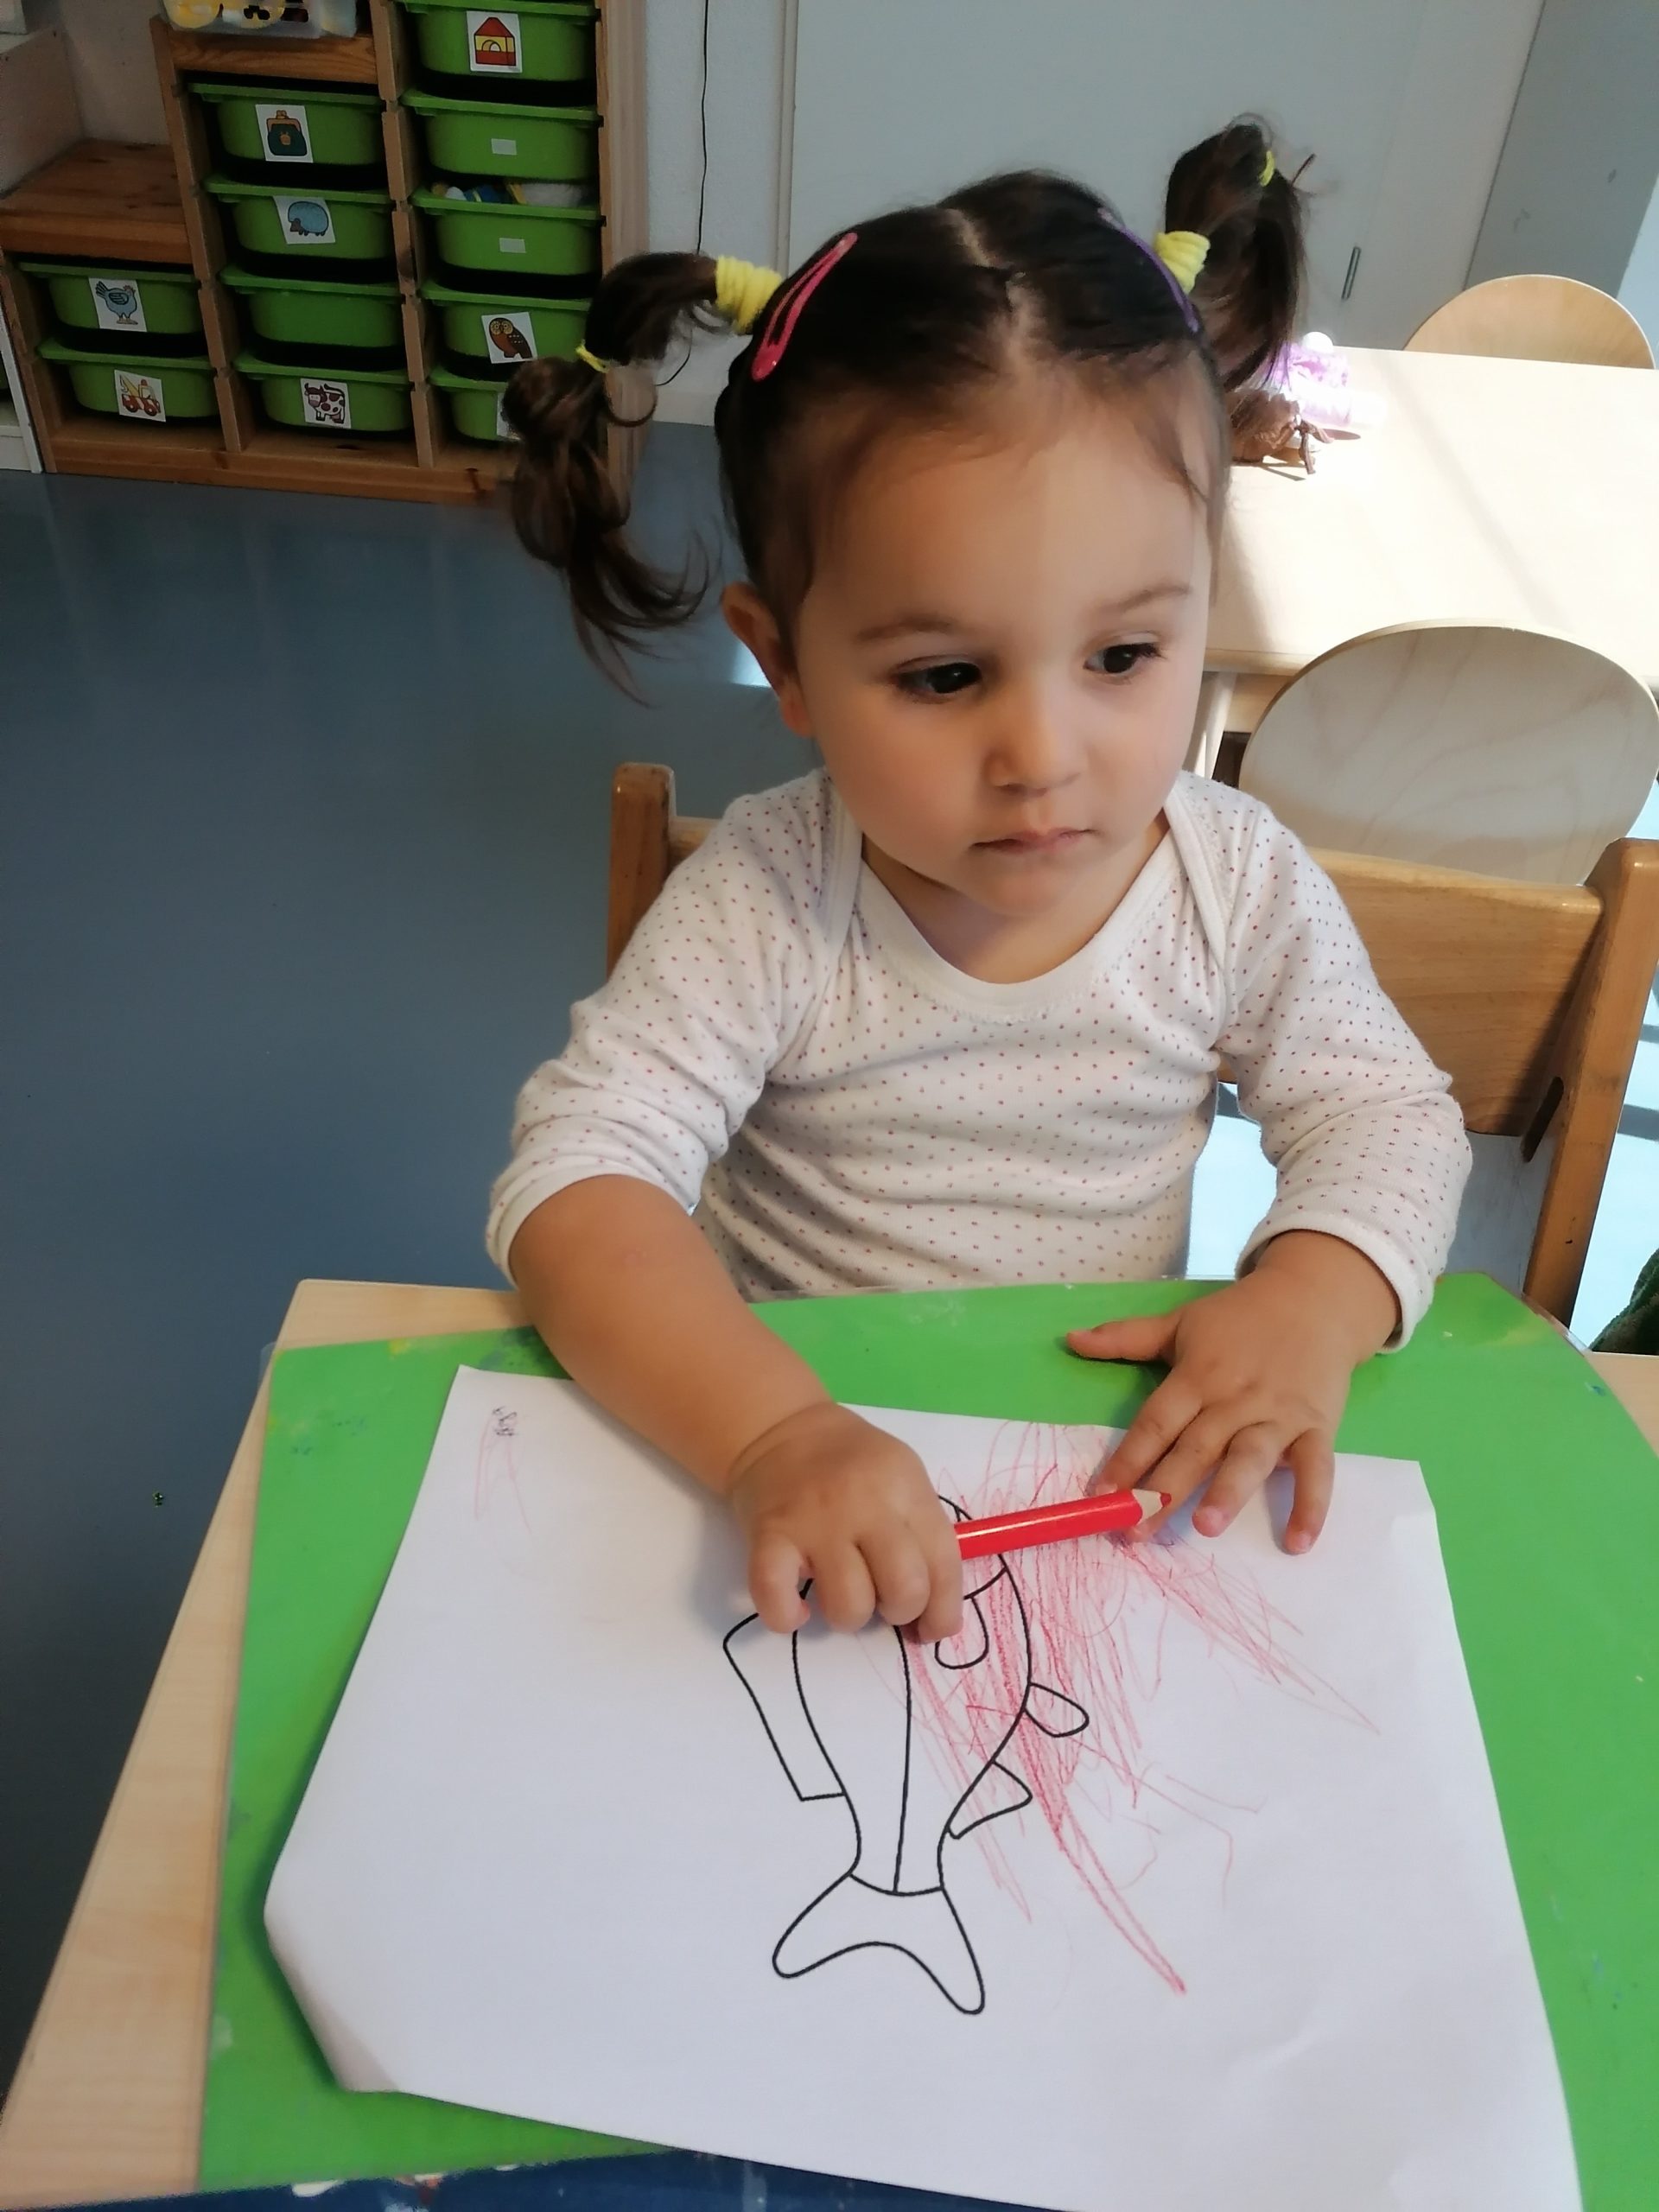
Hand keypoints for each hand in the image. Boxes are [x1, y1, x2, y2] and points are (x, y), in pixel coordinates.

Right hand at [727, 1402, 963, 1640]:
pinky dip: (787, 1617)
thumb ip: (922, 1534)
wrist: (779, 1428)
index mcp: (905, 1488)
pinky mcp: (769, 1536)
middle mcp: (864, 1503)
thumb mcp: (902, 1477)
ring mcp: (814, 1520)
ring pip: (849, 1606)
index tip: (930, 1627)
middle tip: (882, 1598)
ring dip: (849, 1615)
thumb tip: (934, 1615)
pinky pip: (777, 1598)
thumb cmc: (850, 1463)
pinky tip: (797, 1608)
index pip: (944, 1565)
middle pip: (904, 1589)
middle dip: (899, 1612)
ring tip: (839, 1592)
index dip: (943, 1612)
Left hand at [1065, 1234, 1397, 1552]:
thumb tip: (1070, 1339)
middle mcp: (1234, 1399)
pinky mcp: (1318, 1427)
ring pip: (1251, 1457)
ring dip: (1228, 1492)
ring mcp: (1278, 1415)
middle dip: (1164, 1489)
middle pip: (1196, 1448)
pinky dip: (1312, 1505)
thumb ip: (1126, 1337)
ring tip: (1205, 1526)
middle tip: (1137, 1528)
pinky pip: (1317, 1470)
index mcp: (1197, 1375)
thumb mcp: (1180, 1322)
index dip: (1128, 1457)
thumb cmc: (1239, 1316)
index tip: (1101, 1493)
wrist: (1315, 1298)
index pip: (1156, 1422)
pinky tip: (1299, 1542)